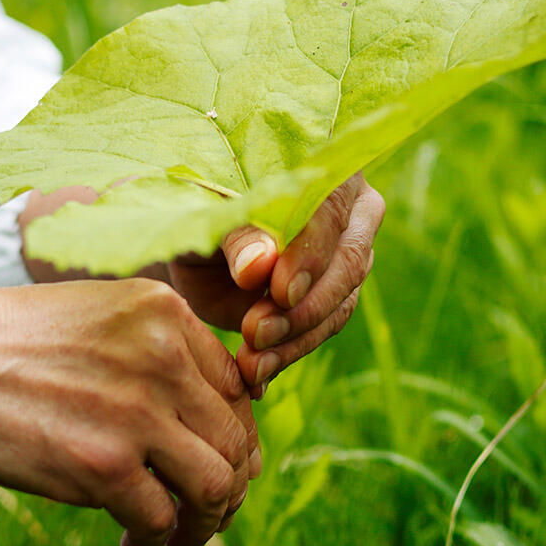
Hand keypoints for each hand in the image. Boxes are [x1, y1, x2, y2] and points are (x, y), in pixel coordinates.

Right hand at [0, 278, 260, 545]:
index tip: (215, 464)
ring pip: (216, 485)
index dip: (234, 436)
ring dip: (207, 524)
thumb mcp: (98, 316)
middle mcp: (165, 357)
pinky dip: (156, 543)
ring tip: (183, 539)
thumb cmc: (6, 342)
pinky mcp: (106, 466)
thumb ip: (156, 353)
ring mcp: (138, 412)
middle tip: (205, 514)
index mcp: (166, 313)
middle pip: (235, 439)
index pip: (237, 388)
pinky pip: (162, 520)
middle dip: (230, 487)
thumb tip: (212, 421)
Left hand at [169, 174, 383, 394]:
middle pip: (348, 263)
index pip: (331, 213)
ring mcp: (348, 258)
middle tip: (255, 333)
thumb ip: (235, 236)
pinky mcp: (334, 300)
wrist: (194, 244)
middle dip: (302, 307)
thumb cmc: (200, 211)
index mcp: (326, 170)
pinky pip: (321, 332)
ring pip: (339, 305)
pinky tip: (256, 375)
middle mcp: (351, 212)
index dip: (309, 255)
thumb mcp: (206, 218)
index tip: (279, 291)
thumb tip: (258, 265)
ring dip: (293, 339)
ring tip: (250, 362)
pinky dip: (287, 356)